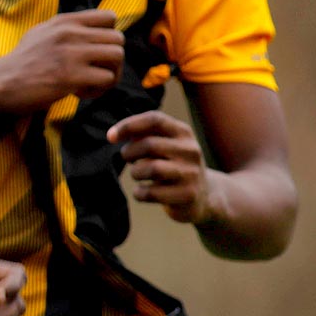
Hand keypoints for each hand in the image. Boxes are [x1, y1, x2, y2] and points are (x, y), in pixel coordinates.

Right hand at [0, 9, 123, 114]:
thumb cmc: (19, 63)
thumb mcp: (41, 34)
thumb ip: (65, 29)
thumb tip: (90, 30)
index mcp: (64, 21)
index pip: (110, 17)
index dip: (108, 37)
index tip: (94, 53)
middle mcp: (70, 33)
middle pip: (119, 39)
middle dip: (111, 60)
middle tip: (94, 73)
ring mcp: (71, 54)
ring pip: (118, 57)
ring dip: (110, 75)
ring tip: (89, 84)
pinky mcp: (71, 76)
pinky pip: (107, 79)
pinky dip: (98, 91)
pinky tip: (78, 93)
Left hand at [109, 110, 213, 224]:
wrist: (204, 195)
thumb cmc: (173, 165)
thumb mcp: (164, 145)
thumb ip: (143, 136)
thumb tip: (113, 135)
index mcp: (183, 132)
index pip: (154, 119)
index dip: (128, 125)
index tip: (110, 137)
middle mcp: (190, 150)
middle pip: (149, 144)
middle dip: (129, 152)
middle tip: (128, 159)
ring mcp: (191, 173)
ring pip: (151, 168)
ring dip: (135, 172)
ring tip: (138, 174)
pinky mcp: (188, 195)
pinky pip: (152, 193)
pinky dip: (139, 193)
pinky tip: (142, 192)